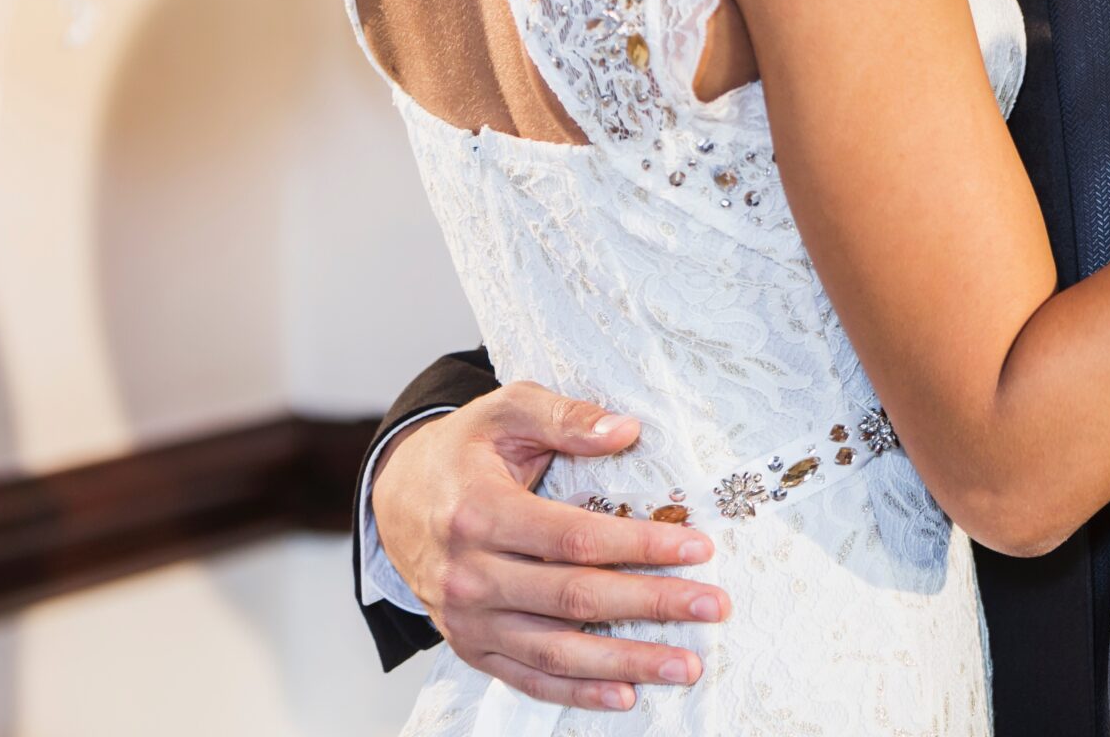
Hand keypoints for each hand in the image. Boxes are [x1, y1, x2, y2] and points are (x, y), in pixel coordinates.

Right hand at [373, 381, 730, 710]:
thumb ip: (565, 416)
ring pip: (555, 650)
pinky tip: (625, 696)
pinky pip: (527, 678)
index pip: (574, 538)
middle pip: (574, 598)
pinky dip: (577, 693)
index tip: (698, 547)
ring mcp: (467, 618)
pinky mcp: (470, 646)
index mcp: (479, 512)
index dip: (639, 545)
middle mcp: (469, 573)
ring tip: (686, 665)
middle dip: (651, 604)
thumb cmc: (465, 450)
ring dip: (625, 662)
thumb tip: (625, 430)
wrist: (397, 497)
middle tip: (713, 606)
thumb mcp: (507, 412)